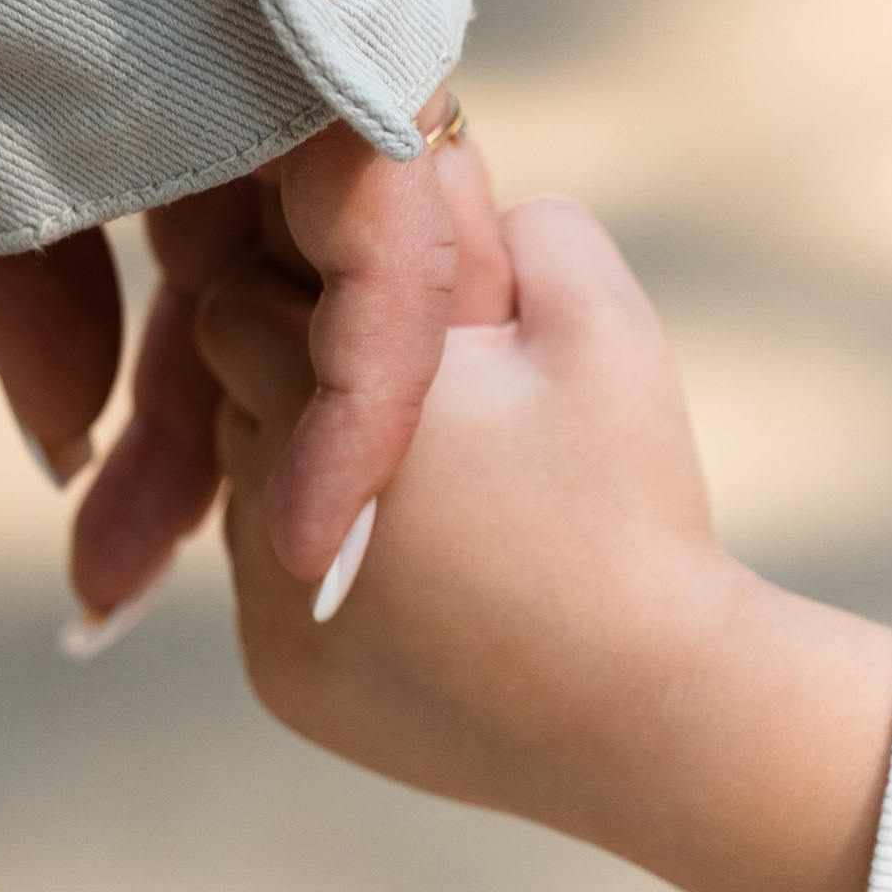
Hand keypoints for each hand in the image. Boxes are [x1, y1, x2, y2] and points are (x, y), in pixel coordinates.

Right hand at [0, 99, 511, 626]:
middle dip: (225, 470)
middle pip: (292, 327)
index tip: (114, 571)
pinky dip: (362, 415)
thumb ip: (37, 314)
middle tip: (132, 593)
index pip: (218, 305)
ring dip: (323, 468)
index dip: (171, 442)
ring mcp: (361, 98)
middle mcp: (306, 106)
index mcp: (223, 112)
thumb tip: (67, 449)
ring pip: (375, 314)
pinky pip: (398, 286)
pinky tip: (314, 540)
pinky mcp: (389, 103)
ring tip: (282, 609)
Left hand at [198, 192, 891, 891]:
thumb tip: (440, 179)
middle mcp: (265, 512)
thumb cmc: (632, 504)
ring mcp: (263, 611)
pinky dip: (329, 565)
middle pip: (235, 393)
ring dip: (313, 468)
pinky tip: (426, 574)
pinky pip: (272, 588)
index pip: (239, 298)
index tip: (401, 313)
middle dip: (308, 376)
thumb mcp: (603, 324)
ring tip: (435, 489)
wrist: (656, 712)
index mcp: (331, 410)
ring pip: (249, 489)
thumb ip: (519, 223)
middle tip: (426, 397)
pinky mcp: (284, 683)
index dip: (322, 292)